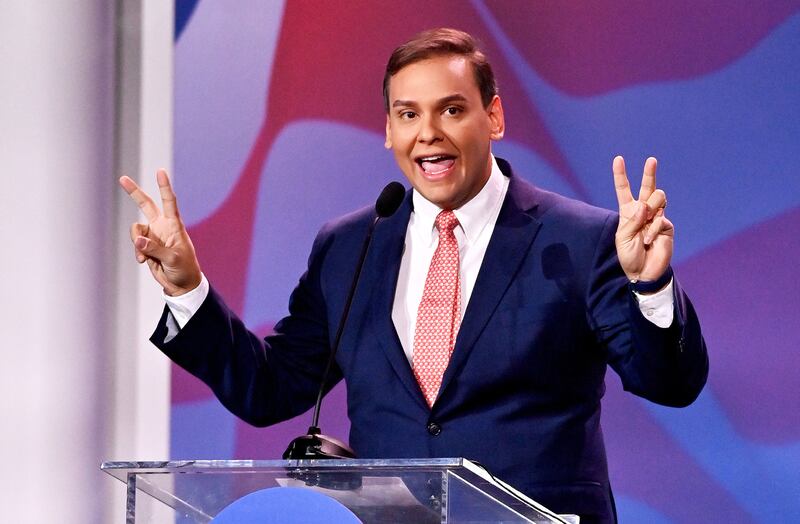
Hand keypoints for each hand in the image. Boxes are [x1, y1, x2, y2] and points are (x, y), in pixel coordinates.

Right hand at [119, 169, 201, 295]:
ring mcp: (153, 235)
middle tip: (122, 178)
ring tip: (145, 257)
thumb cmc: (184, 269)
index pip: (169, 202)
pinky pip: (135, 244)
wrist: (181, 284)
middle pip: (146, 205)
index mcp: (174, 225)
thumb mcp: (172, 259)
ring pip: (135, 230)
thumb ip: (154, 249)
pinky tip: (145, 262)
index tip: (160, 171)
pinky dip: (137, 253)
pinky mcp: (146, 245)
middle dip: (134, 192)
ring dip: (136, 242)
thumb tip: (137, 240)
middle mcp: (162, 226)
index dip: (164, 186)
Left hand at [613, 156, 672, 283]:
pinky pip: (661, 219)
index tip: (618, 159)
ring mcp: (656, 217)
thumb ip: (632, 221)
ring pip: (659, 199)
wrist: (643, 272)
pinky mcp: (666, 225)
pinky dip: (652, 230)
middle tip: (651, 160)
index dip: (621, 175)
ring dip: (651, 210)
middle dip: (649, 173)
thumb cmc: (629, 256)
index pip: (624, 190)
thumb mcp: (623, 238)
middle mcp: (643, 211)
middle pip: (647, 187)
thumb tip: (644, 205)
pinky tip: (649, 241)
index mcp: (628, 212)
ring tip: (645, 228)